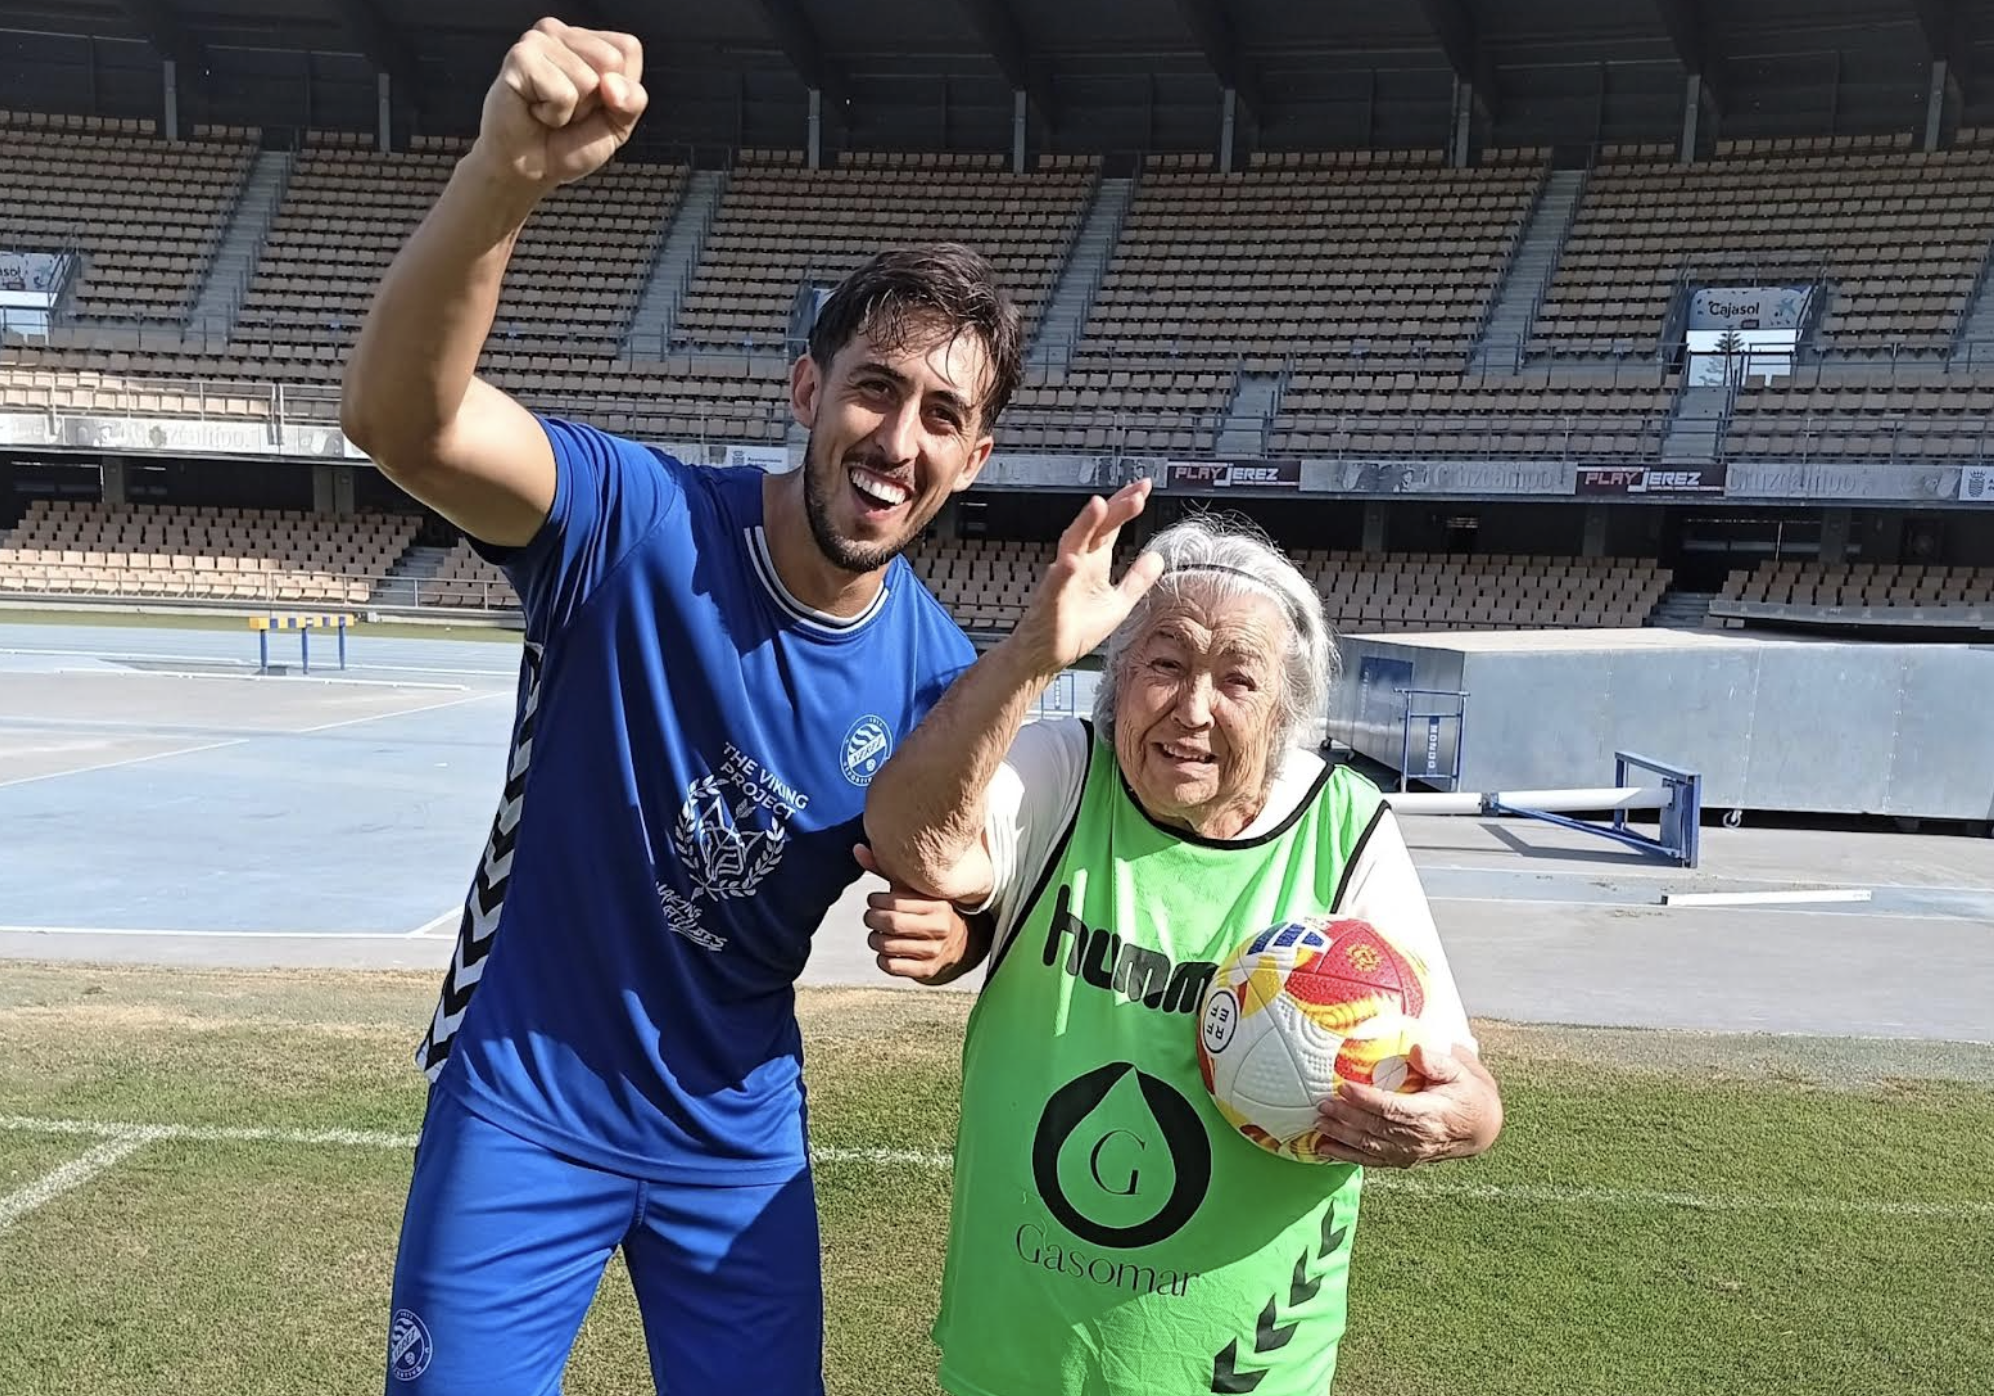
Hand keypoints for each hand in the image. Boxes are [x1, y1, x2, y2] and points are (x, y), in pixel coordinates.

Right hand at [475, 18, 647, 192]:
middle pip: (611, 60)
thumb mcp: (617, 125)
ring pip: (588, 79)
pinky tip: (535, 111)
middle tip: (568, 111)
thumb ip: (632, 101)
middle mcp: (562, 34)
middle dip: (596, 101)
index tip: (594, 106)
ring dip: (573, 111)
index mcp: (588, 41)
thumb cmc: (568, 143)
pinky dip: (554, 115)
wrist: (529, 169)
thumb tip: (612, 83)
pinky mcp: (520, 58)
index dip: (620, 90)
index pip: (628, 49)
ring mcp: (538, 41)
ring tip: (549, 111)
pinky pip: (563, 93)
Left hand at [853, 845, 987, 985]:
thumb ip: (885, 868)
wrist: (956, 940)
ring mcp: (935, 951)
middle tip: (870, 916)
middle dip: (871, 919)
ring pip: (887, 947)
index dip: (876, 901)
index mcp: (937, 903)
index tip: (874, 900)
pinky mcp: (927, 970)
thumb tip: (857, 849)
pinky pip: (891, 966)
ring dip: (874, 939)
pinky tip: (886, 951)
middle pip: (890, 924)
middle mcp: (940, 927)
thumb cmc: (924, 907)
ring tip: (876, 933)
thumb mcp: (911, 887)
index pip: (895, 902)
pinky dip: (881, 959)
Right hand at [1008, 479, 1163, 672]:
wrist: (1046, 655)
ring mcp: (1061, 579)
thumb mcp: (1118, 603)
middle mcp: (1077, 563)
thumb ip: (1137, 580)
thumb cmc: (1075, 628)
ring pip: (1072, 545)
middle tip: (1136, 493)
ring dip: (1084, 525)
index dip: (1126, 506)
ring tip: (1100, 505)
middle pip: (1096, 527)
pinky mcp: (1049, 602)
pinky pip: (1054, 585)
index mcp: (1094, 561)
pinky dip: (1062, 573)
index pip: (1111, 526)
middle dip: (1114, 508)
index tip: (1144, 487)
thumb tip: (1158, 558)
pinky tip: (1071, 562)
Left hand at [1312, 1040, 1502, 1168]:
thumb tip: (1415, 1050)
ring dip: (1342, 1137)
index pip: (1394, 1109)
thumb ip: (1438, 1061)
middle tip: (1323, 1104)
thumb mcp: (1461, 1071)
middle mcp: (1420, 1138)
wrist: (1481, 1127)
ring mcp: (1411, 1152)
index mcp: (1432, 1114)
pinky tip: (1325, 1148)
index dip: (1367, 1100)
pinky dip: (1347, 1156)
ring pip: (1371, 1147)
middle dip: (1347, 1117)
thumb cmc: (1467, 1093)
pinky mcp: (1403, 1160)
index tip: (1344, 1087)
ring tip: (1319, 1123)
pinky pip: (1372, 1161)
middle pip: (1377, 1129)